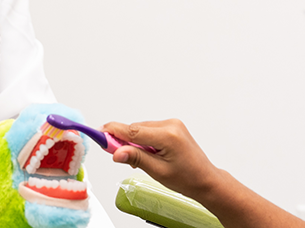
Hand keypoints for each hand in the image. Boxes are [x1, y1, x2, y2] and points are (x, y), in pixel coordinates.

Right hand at [102, 119, 221, 199]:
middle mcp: (170, 125)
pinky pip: (149, 129)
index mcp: (167, 135)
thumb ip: (136, 159)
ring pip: (141, 129)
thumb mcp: (158, 171)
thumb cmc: (187, 178)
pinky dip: (143, 140)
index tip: (99, 134)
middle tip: (119, 156)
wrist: (205, 179)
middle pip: (135, 128)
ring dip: (135, 142)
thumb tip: (117, 153)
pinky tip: (148, 153)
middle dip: (124, 141)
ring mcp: (172, 124)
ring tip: (142, 160)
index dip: (113, 132)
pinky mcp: (172, 126)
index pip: (132, 130)